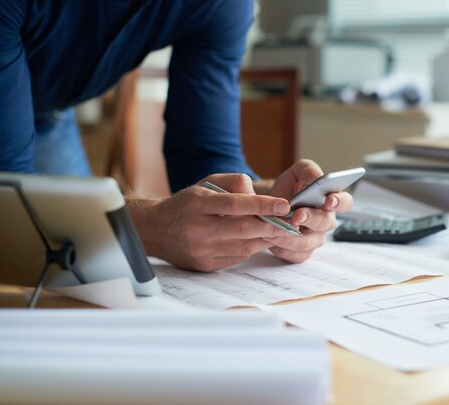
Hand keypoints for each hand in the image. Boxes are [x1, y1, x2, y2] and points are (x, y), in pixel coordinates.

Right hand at [129, 173, 291, 271]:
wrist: (156, 230)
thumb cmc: (187, 203)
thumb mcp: (206, 183)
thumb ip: (234, 183)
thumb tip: (259, 195)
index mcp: (197, 203)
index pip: (235, 204)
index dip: (262, 205)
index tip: (284, 204)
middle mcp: (197, 229)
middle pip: (243, 229)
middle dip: (271, 225)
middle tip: (291, 222)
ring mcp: (201, 250)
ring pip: (243, 246)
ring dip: (266, 239)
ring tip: (282, 230)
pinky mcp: (205, 266)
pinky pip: (237, 258)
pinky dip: (253, 248)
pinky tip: (261, 240)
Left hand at [263, 159, 352, 261]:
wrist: (271, 202)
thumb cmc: (290, 186)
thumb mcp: (300, 171)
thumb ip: (310, 173)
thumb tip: (315, 182)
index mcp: (331, 200)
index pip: (345, 202)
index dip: (339, 202)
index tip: (328, 200)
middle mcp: (326, 220)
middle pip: (325, 223)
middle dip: (310, 219)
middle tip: (296, 215)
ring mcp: (315, 238)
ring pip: (308, 243)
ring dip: (291, 237)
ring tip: (273, 229)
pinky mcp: (302, 251)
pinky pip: (296, 255)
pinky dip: (283, 249)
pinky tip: (272, 240)